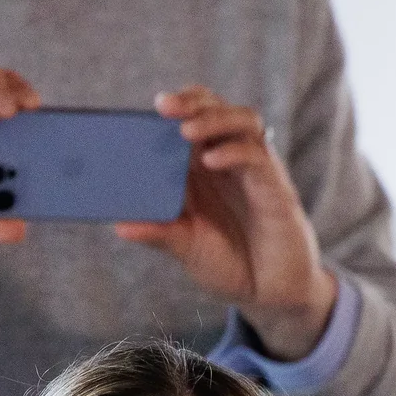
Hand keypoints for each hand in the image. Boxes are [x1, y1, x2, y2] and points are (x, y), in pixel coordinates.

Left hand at [116, 87, 337, 360]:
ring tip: (186, 131)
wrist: (270, 294)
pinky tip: (212, 161)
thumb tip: (119, 226)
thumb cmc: (230, 263)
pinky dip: (234, 153)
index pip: (193, 118)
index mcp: (205, 167)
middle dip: (192, 102)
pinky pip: (258, 158)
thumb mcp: (186, 247)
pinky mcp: (276, 189)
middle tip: (163, 107)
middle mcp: (230, 162)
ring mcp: (255, 172)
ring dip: (215, 119)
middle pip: (217, 109)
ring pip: (244, 122)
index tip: (153, 107)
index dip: (177, 105)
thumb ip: (159, 233)